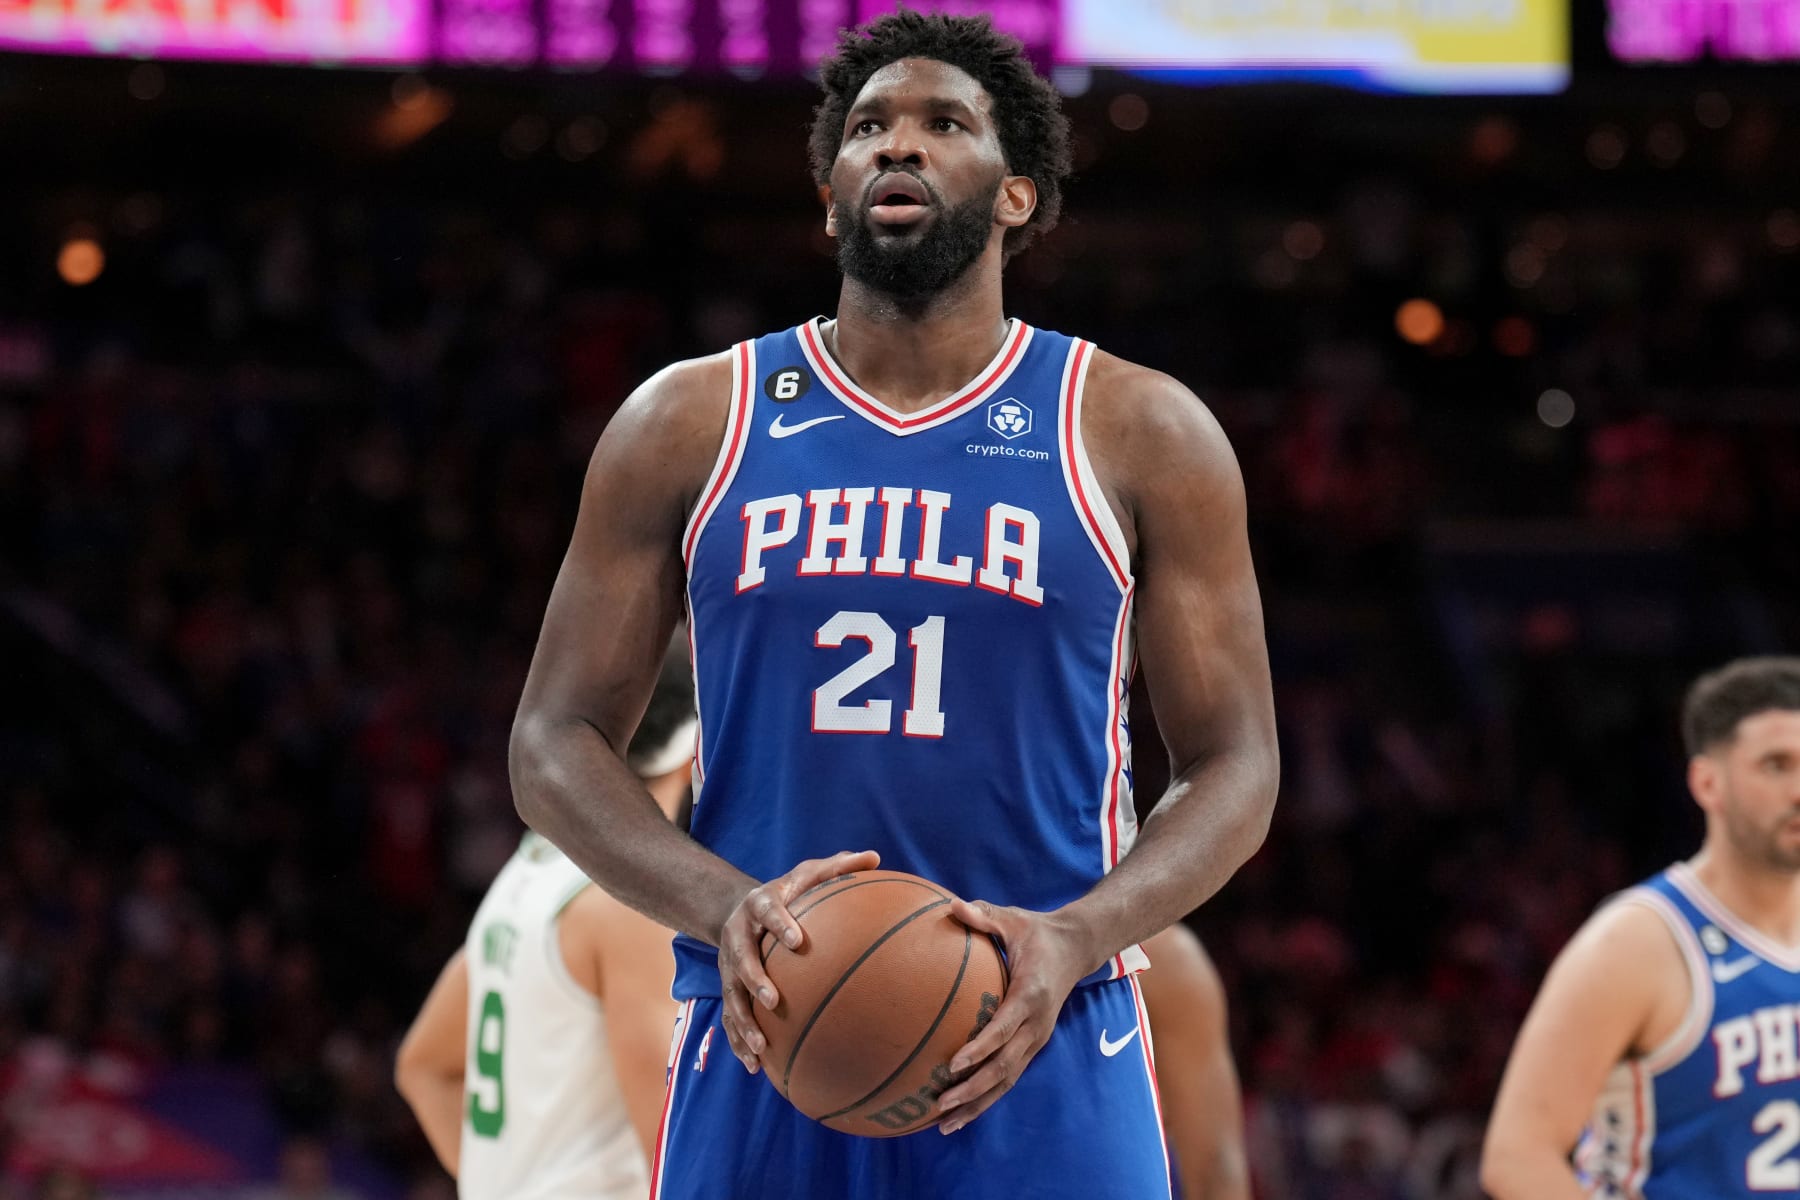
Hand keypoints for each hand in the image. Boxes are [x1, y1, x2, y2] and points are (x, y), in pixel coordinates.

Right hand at [715, 849, 880, 1074]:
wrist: (741, 909)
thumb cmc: (789, 892)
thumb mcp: (809, 873)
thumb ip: (838, 866)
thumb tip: (875, 857)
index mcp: (759, 905)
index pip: (768, 911)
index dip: (780, 924)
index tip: (797, 940)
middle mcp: (738, 935)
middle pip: (739, 958)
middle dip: (753, 980)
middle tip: (773, 1000)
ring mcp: (729, 965)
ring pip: (731, 996)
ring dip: (743, 1023)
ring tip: (760, 1048)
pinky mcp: (729, 988)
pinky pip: (731, 1018)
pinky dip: (740, 1042)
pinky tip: (757, 1068)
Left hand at [934, 897, 1093, 1133]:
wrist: (1076, 948)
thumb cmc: (1036, 931)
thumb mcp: (1012, 918)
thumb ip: (983, 915)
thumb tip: (952, 905)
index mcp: (1029, 995)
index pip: (1003, 1029)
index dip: (979, 1049)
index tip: (953, 1064)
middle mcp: (1036, 1024)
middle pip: (1005, 1067)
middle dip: (972, 1088)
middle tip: (940, 1103)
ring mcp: (1037, 1038)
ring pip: (1007, 1080)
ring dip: (977, 1103)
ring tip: (944, 1124)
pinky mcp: (1032, 1045)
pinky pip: (1008, 1076)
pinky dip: (985, 1096)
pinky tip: (960, 1111)